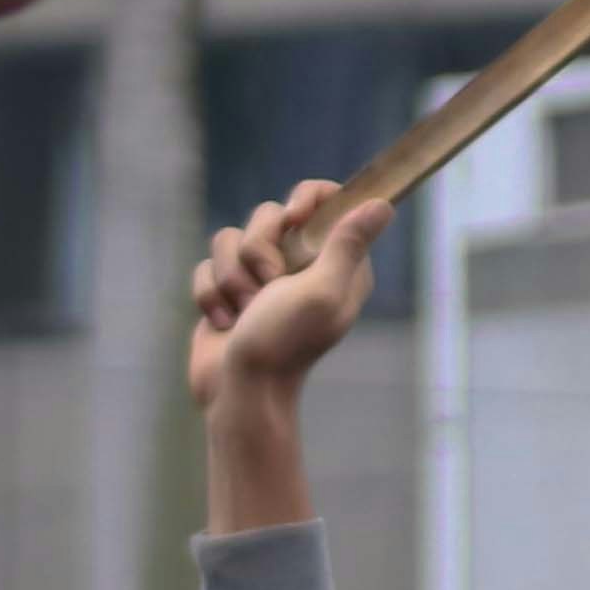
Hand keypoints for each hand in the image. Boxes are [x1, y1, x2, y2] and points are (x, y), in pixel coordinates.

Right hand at [192, 181, 388, 413]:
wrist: (239, 391)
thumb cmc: (283, 343)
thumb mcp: (322, 290)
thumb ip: (348, 245)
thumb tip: (383, 204)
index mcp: (338, 261)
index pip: (328, 199)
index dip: (306, 199)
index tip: (293, 220)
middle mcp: (302, 264)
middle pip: (269, 215)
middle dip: (258, 251)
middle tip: (269, 288)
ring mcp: (262, 276)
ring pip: (230, 238)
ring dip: (232, 278)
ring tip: (247, 311)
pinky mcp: (229, 289)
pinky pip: (207, 265)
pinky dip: (211, 294)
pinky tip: (226, 322)